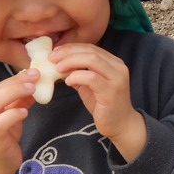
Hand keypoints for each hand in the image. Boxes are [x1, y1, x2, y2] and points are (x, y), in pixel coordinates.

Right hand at [0, 46, 37, 173]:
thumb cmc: (2, 138)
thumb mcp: (10, 114)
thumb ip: (18, 99)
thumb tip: (35, 82)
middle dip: (14, 80)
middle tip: (35, 73)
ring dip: (15, 92)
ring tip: (33, 87)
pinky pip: (1, 123)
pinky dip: (14, 114)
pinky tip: (25, 111)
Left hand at [52, 43, 147, 160]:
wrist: (121, 125)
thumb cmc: (105, 105)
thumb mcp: (90, 86)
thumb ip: (79, 73)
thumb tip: (59, 64)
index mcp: (113, 63)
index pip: (91, 48)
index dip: (71, 48)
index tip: (55, 52)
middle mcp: (118, 67)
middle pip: (90, 51)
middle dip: (68, 52)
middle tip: (52, 58)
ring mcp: (116, 78)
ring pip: (91, 60)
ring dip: (71, 61)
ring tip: (58, 68)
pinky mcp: (112, 91)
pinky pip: (91, 78)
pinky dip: (76, 76)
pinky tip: (68, 81)